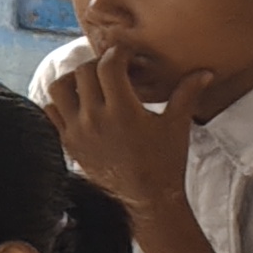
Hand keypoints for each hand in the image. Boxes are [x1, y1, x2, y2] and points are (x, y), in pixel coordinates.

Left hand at [46, 48, 213, 214]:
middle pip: (83, 72)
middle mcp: (94, 118)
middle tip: (115, 68)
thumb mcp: (177, 126)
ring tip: (91, 82)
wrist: (144, 199)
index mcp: (122, 111)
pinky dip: (58, 102)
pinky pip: (49, 112)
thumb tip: (203, 72)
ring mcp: (75, 130)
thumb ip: (186, 95)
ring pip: (59, 88)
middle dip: (100, 63)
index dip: (118, 53)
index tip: (128, 54)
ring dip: (73, 78)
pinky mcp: (66, 142)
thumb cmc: (164, 163)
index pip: (109, 66)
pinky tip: (77, 103)